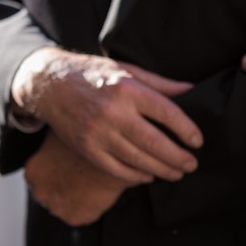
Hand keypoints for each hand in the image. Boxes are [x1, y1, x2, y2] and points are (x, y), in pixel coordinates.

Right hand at [11, 47, 203, 184]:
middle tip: (192, 164)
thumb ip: (158, 83)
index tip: (197, 141)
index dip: (186, 130)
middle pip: (155, 143)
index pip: (166, 113)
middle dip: (178, 158)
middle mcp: (113, 112)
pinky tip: (149, 175)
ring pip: (138, 160)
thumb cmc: (93, 74)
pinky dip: (136, 176)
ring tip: (177, 173)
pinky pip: (117, 170)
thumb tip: (190, 89)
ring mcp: (98, 133)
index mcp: (127, 89)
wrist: (47, 83)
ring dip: (162, 170)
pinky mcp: (87, 149)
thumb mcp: (126, 70)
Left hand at [24, 131, 130, 226]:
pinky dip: (91, 208)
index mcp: (33, 172)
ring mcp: (57, 208)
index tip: (69, 169)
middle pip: (51, 193)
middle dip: (64, 187)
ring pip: (66, 205)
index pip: (41, 176)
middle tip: (82, 177)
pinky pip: (84, 215)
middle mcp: (40, 192)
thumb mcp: (63, 133)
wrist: (115, 156)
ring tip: (92, 184)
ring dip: (77, 199)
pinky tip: (99, 193)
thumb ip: (53, 142)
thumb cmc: (91, 142)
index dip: (56, 171)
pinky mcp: (76, 218)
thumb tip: (51, 136)